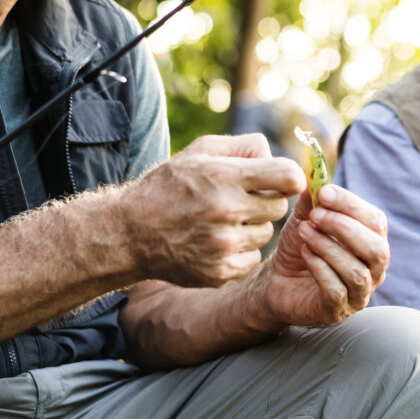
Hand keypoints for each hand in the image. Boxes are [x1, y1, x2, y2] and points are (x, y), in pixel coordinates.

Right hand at [119, 133, 304, 287]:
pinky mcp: (219, 272)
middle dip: (268, 200)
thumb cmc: (169, 185)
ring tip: (225, 220)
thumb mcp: (200, 150)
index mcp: (224, 176)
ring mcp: (222, 245)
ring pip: (267, 233)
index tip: (282, 179)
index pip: (289, 177)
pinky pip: (253, 257)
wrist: (128, 233)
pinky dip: (243, 250)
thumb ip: (244, 146)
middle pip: (280, 206)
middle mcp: (225, 211)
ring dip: (254, 225)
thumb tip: (276, 154)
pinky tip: (219, 240)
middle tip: (243, 199)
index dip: (291, 177)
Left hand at [253, 184, 388, 326]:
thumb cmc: (301, 246)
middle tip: (315, 215)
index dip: (352, 205)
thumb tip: (315, 175)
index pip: (376, 221)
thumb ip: (314, 199)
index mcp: (373, 240)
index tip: (324, 193)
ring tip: (304, 233)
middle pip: (377, 249)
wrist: (277, 280)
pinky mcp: (337, 311)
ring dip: (328, 247)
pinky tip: (305, 254)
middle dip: (344, 228)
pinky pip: (337, 291)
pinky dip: (320, 268)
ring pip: (357, 272)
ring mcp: (359, 294)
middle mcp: (374, 269)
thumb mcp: (306, 218)